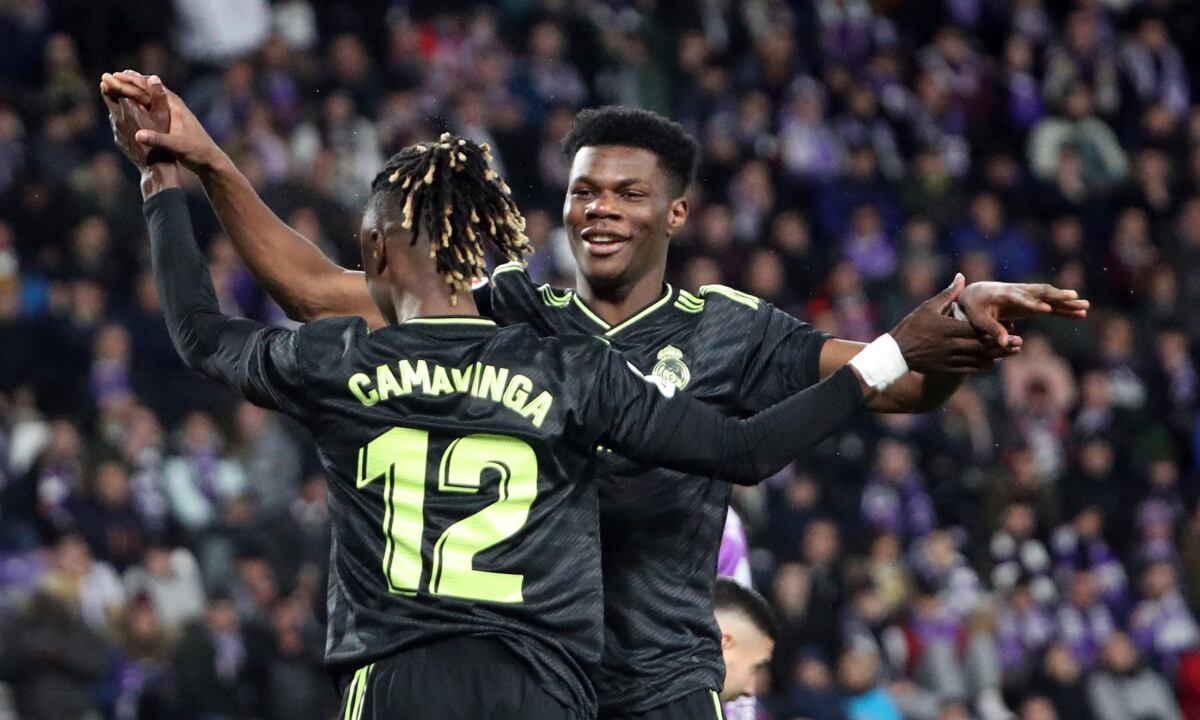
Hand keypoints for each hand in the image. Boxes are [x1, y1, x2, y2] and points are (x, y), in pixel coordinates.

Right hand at [99, 71, 222, 173]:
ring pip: (148, 97)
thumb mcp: (176, 145)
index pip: (150, 86)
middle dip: (128, 83)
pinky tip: (128, 104)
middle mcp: (172, 105)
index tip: (115, 76)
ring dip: (131, 91)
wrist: (209, 160)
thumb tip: (138, 135)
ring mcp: (171, 113)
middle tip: (108, 78)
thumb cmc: (196, 151)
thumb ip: (157, 139)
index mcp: (174, 105)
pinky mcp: (170, 121)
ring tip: (115, 87)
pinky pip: (150, 107)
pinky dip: (137, 102)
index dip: (132, 81)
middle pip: (147, 89)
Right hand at [890, 274, 1019, 373]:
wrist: (895, 354)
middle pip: (981, 346)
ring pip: (978, 359)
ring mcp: (948, 359)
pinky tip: (995, 362)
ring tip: (1014, 352)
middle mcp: (949, 345)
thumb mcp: (927, 307)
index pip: (976, 329)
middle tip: (1020, 342)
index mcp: (947, 328)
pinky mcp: (946, 369)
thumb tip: (962, 277)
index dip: (995, 328)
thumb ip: (948, 294)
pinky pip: (969, 369)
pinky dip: (984, 366)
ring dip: (998, 356)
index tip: (1012, 325)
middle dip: (1002, 344)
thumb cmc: (911, 327)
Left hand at [957, 281, 1088, 346]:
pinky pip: (1052, 305)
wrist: (975, 294)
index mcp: (1003, 293)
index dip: (1032, 304)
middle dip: (1057, 296)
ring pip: (1050, 297)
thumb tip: (1004, 344)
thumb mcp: (977, 319)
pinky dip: (1065, 309)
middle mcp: (1019, 291)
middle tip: (1075, 298)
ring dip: (1067, 301)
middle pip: (1041, 292)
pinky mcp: (1032, 303)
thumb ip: (992, 329)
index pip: (1020, 297)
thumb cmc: (974, 307)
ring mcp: (1028, 296)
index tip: (1045, 309)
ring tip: (1086, 306)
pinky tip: (1080, 313)